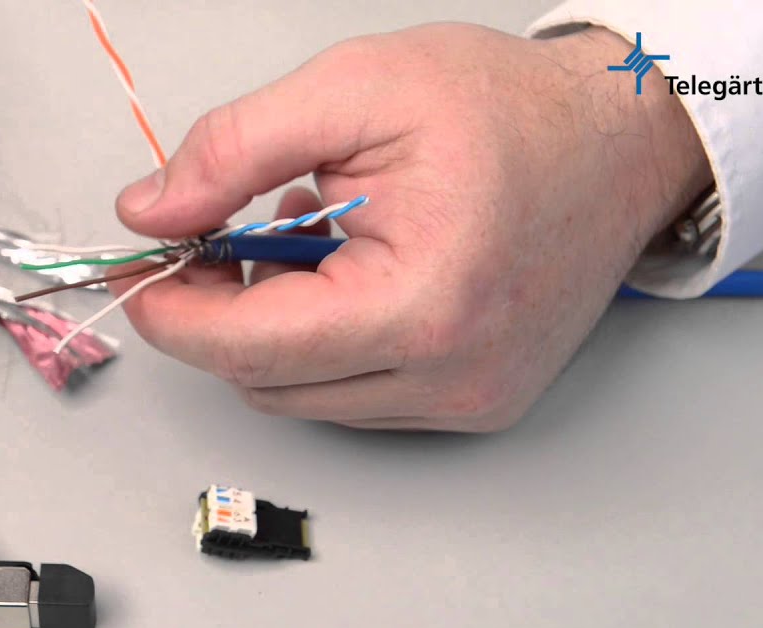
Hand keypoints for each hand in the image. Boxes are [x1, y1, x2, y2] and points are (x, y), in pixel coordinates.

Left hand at [113, 24, 710, 430]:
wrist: (620, 143)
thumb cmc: (509, 111)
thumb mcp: (353, 91)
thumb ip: (232, 151)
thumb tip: (151, 212)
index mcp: (423, 303)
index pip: (251, 348)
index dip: (177, 315)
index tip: (142, 278)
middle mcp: (451, 375)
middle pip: (269, 382)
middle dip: (220, 316)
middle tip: (212, 242)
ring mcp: (468, 400)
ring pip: (307, 396)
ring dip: (274, 329)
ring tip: (302, 240)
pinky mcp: (476, 402)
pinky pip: (355, 394)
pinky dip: (325, 342)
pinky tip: (344, 275)